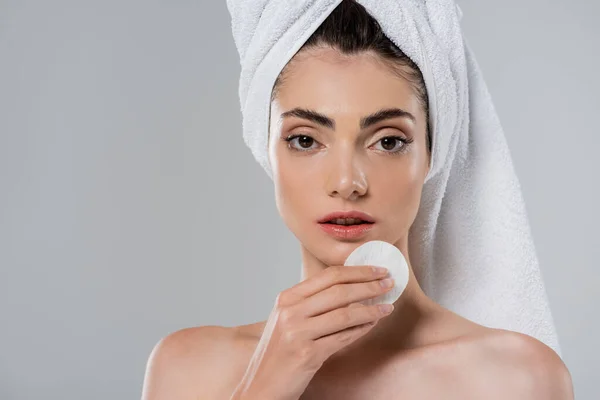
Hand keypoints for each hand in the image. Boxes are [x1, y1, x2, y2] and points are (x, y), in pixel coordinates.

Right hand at [231, 265, 394, 399]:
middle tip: (389, 283)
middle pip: (339, 291)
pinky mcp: (307, 355)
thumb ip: (311, 303)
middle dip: (369, 285)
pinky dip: (361, 330)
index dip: (357, 271)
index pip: (329, 276)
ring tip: (388, 306)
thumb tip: (349, 288)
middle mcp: (290, 312)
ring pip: (345, 314)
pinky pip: (342, 338)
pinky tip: (372, 325)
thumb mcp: (287, 320)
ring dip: (371, 309)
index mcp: (287, 298)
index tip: (378, 270)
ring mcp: (297, 333)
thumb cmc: (278, 353)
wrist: (261, 386)